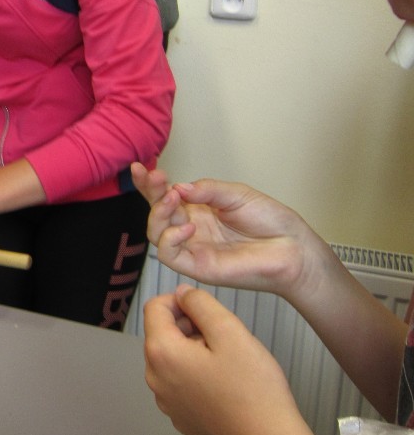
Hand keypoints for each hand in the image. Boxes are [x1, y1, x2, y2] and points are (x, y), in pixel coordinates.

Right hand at [130, 163, 313, 295]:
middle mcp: (191, 228)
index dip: (149, 184)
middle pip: (157, 212)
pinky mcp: (198, 267)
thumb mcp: (236, 194)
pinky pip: (169, 255)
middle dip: (151, 193)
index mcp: (198, 209)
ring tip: (172, 198)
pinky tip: (188, 226)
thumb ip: (207, 189)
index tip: (140, 168)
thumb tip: (178, 187)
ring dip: (158, 213)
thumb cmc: (270, 222)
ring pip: (156, 233)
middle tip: (155, 177)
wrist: (293, 248)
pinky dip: (171, 238)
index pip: (166, 195)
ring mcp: (193, 248)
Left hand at [143, 285, 312, 434]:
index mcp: (163, 353)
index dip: (180, 300)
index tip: (202, 307)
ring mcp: (167, 400)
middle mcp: (157, 378)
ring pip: (173, 357)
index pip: (154, 307)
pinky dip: (197, 373)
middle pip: (162, 333)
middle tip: (221, 337)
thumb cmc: (254, 394)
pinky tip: (223, 381)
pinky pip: (180, 381)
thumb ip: (201, 304)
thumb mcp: (230, 331)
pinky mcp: (180, 414)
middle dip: (189, 327)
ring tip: (226, 360)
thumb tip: (183, 293)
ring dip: (194, 350)